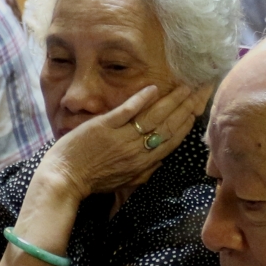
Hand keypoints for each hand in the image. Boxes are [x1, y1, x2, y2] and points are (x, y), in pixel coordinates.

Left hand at [38, 82, 214, 200]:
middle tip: (202, 87)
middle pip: (170, 125)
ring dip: (172, 99)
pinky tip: (154, 88)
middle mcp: (137, 150)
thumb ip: (145, 170)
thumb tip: (163, 159)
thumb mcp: (124, 181)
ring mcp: (121, 137)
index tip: (201, 105)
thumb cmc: (91, 181)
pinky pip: (126, 111)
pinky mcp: (103, 127)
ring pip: (153, 116)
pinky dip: (140, 100)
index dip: (190, 121)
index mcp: (144, 163)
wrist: (62, 180)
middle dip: (189, 105)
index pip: (174, 139)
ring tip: (186, 85)